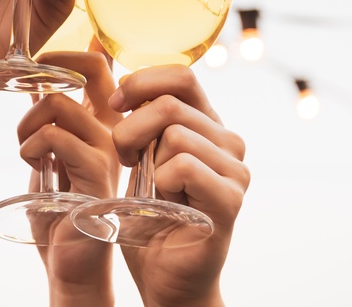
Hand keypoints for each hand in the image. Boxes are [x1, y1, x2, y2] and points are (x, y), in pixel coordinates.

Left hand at [17, 52, 121, 305]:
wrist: (70, 261)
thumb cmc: (59, 211)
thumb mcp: (51, 156)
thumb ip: (52, 122)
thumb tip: (39, 84)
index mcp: (106, 123)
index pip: (101, 66)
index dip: (70, 54)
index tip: (42, 65)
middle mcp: (116, 130)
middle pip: (90, 71)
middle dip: (46, 81)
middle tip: (27, 114)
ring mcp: (112, 149)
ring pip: (62, 104)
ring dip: (29, 124)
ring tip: (28, 150)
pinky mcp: (98, 172)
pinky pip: (56, 137)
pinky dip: (31, 145)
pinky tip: (34, 164)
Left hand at [108, 66, 249, 306]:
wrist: (164, 276)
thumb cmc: (149, 217)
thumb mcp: (141, 158)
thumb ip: (141, 121)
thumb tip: (116, 80)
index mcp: (208, 125)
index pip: (182, 76)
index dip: (142, 81)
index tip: (116, 103)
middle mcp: (228, 141)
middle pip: (170, 103)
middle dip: (131, 129)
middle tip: (125, 159)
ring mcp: (235, 169)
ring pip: (175, 133)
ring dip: (147, 162)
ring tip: (150, 188)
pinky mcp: (230, 198)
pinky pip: (184, 166)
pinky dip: (162, 183)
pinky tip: (165, 202)